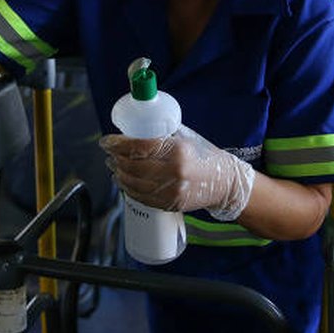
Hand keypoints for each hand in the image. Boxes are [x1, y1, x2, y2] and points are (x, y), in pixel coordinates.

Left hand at [100, 125, 255, 220]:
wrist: (226, 184)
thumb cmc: (206, 156)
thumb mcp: (187, 138)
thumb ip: (163, 135)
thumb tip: (137, 128)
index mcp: (178, 151)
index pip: (139, 147)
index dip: (118, 144)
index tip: (107, 141)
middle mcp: (174, 172)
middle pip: (133, 167)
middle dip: (116, 159)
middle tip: (110, 153)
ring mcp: (172, 192)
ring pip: (134, 184)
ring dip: (119, 175)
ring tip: (114, 167)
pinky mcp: (170, 204)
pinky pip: (142, 198)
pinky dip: (128, 189)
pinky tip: (123, 182)